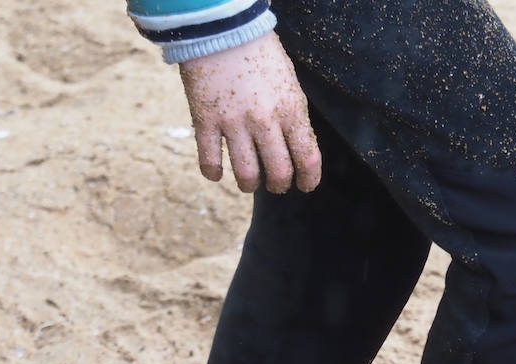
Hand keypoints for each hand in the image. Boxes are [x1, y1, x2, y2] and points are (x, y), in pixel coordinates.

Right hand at [178, 32, 321, 193]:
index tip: (305, 185)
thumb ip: (293, 117)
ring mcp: (234, 122)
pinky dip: (213, 173)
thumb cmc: (260, 52)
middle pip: (278, 173)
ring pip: (246, 174)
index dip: (310, 179)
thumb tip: (296, 149)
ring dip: (249, 185)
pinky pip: (209, 160)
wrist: (221, 26)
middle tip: (275, 185)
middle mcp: (264, 121)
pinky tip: (216, 173)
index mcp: (291, 111)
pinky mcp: (205, 119)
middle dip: (279, 186)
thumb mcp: (290, 84)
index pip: (308, 159)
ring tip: (249, 182)